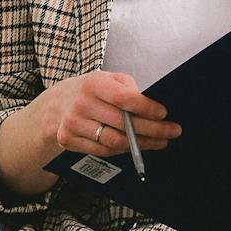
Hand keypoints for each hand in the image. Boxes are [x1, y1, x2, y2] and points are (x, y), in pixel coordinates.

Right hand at [41, 70, 180, 162]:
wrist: (57, 104)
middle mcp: (81, 103)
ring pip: (115, 141)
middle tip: (173, 131)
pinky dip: (124, 150)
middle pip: (123, 123)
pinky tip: (137, 147)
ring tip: (161, 141)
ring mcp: (73, 123)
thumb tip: (153, 108)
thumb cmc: (92, 91)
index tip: (164, 114)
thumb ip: (128, 89)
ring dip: (142, 144)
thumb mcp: (109, 79)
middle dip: (152, 129)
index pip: (124, 98)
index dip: (146, 108)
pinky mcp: (68, 140)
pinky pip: (103, 151)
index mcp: (93, 83)